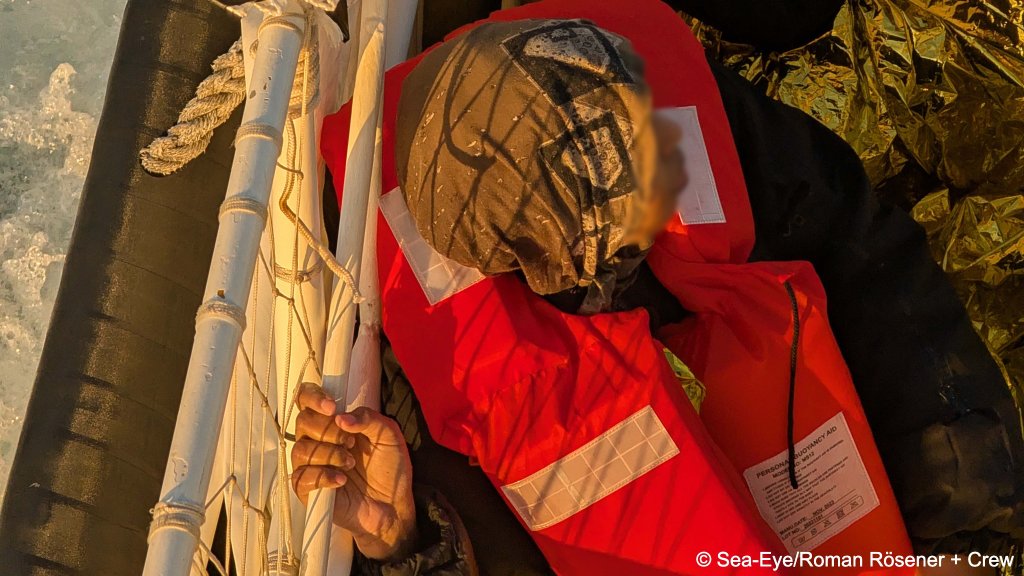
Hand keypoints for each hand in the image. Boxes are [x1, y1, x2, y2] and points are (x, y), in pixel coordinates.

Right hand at [291, 382, 416, 559]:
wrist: (392, 504)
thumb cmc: (389, 468)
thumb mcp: (389, 435)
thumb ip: (369, 418)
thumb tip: (342, 418)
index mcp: (334, 423)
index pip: (307, 399)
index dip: (313, 397)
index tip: (331, 407)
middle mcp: (318, 440)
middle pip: (302, 422)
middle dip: (329, 430)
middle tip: (351, 442)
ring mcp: (311, 465)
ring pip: (301, 449)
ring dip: (329, 454)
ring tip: (350, 463)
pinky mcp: (309, 490)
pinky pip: (301, 477)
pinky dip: (323, 476)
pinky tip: (341, 480)